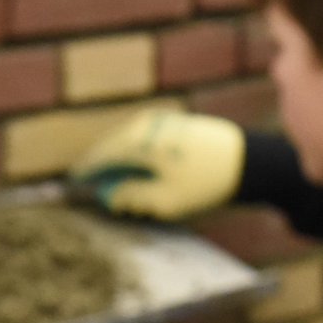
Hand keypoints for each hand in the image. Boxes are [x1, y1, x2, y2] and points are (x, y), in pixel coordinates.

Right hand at [71, 111, 243, 220]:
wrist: (249, 162)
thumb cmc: (206, 184)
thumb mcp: (165, 201)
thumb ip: (131, 197)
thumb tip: (107, 194)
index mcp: (140, 142)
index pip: (101, 157)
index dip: (85, 173)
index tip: (72, 185)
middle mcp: (147, 125)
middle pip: (113, 147)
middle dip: (102, 168)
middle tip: (92, 186)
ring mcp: (162, 121)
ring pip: (129, 143)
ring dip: (121, 162)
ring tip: (117, 183)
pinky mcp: (176, 124)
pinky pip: (146, 140)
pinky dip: (137, 155)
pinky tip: (140, 172)